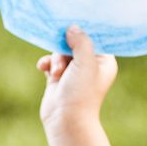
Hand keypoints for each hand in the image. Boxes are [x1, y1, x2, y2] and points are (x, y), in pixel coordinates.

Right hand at [36, 26, 125, 145]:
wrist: (66, 120)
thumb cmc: (81, 92)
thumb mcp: (85, 62)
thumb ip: (81, 41)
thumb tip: (72, 27)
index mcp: (104, 61)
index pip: (94, 38)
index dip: (83, 32)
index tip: (71, 24)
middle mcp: (90, 65)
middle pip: (74, 43)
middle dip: (64, 50)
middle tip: (63, 61)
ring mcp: (73, 72)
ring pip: (60, 52)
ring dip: (55, 59)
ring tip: (55, 73)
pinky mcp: (58, 78)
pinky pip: (51, 62)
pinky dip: (47, 63)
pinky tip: (42, 68)